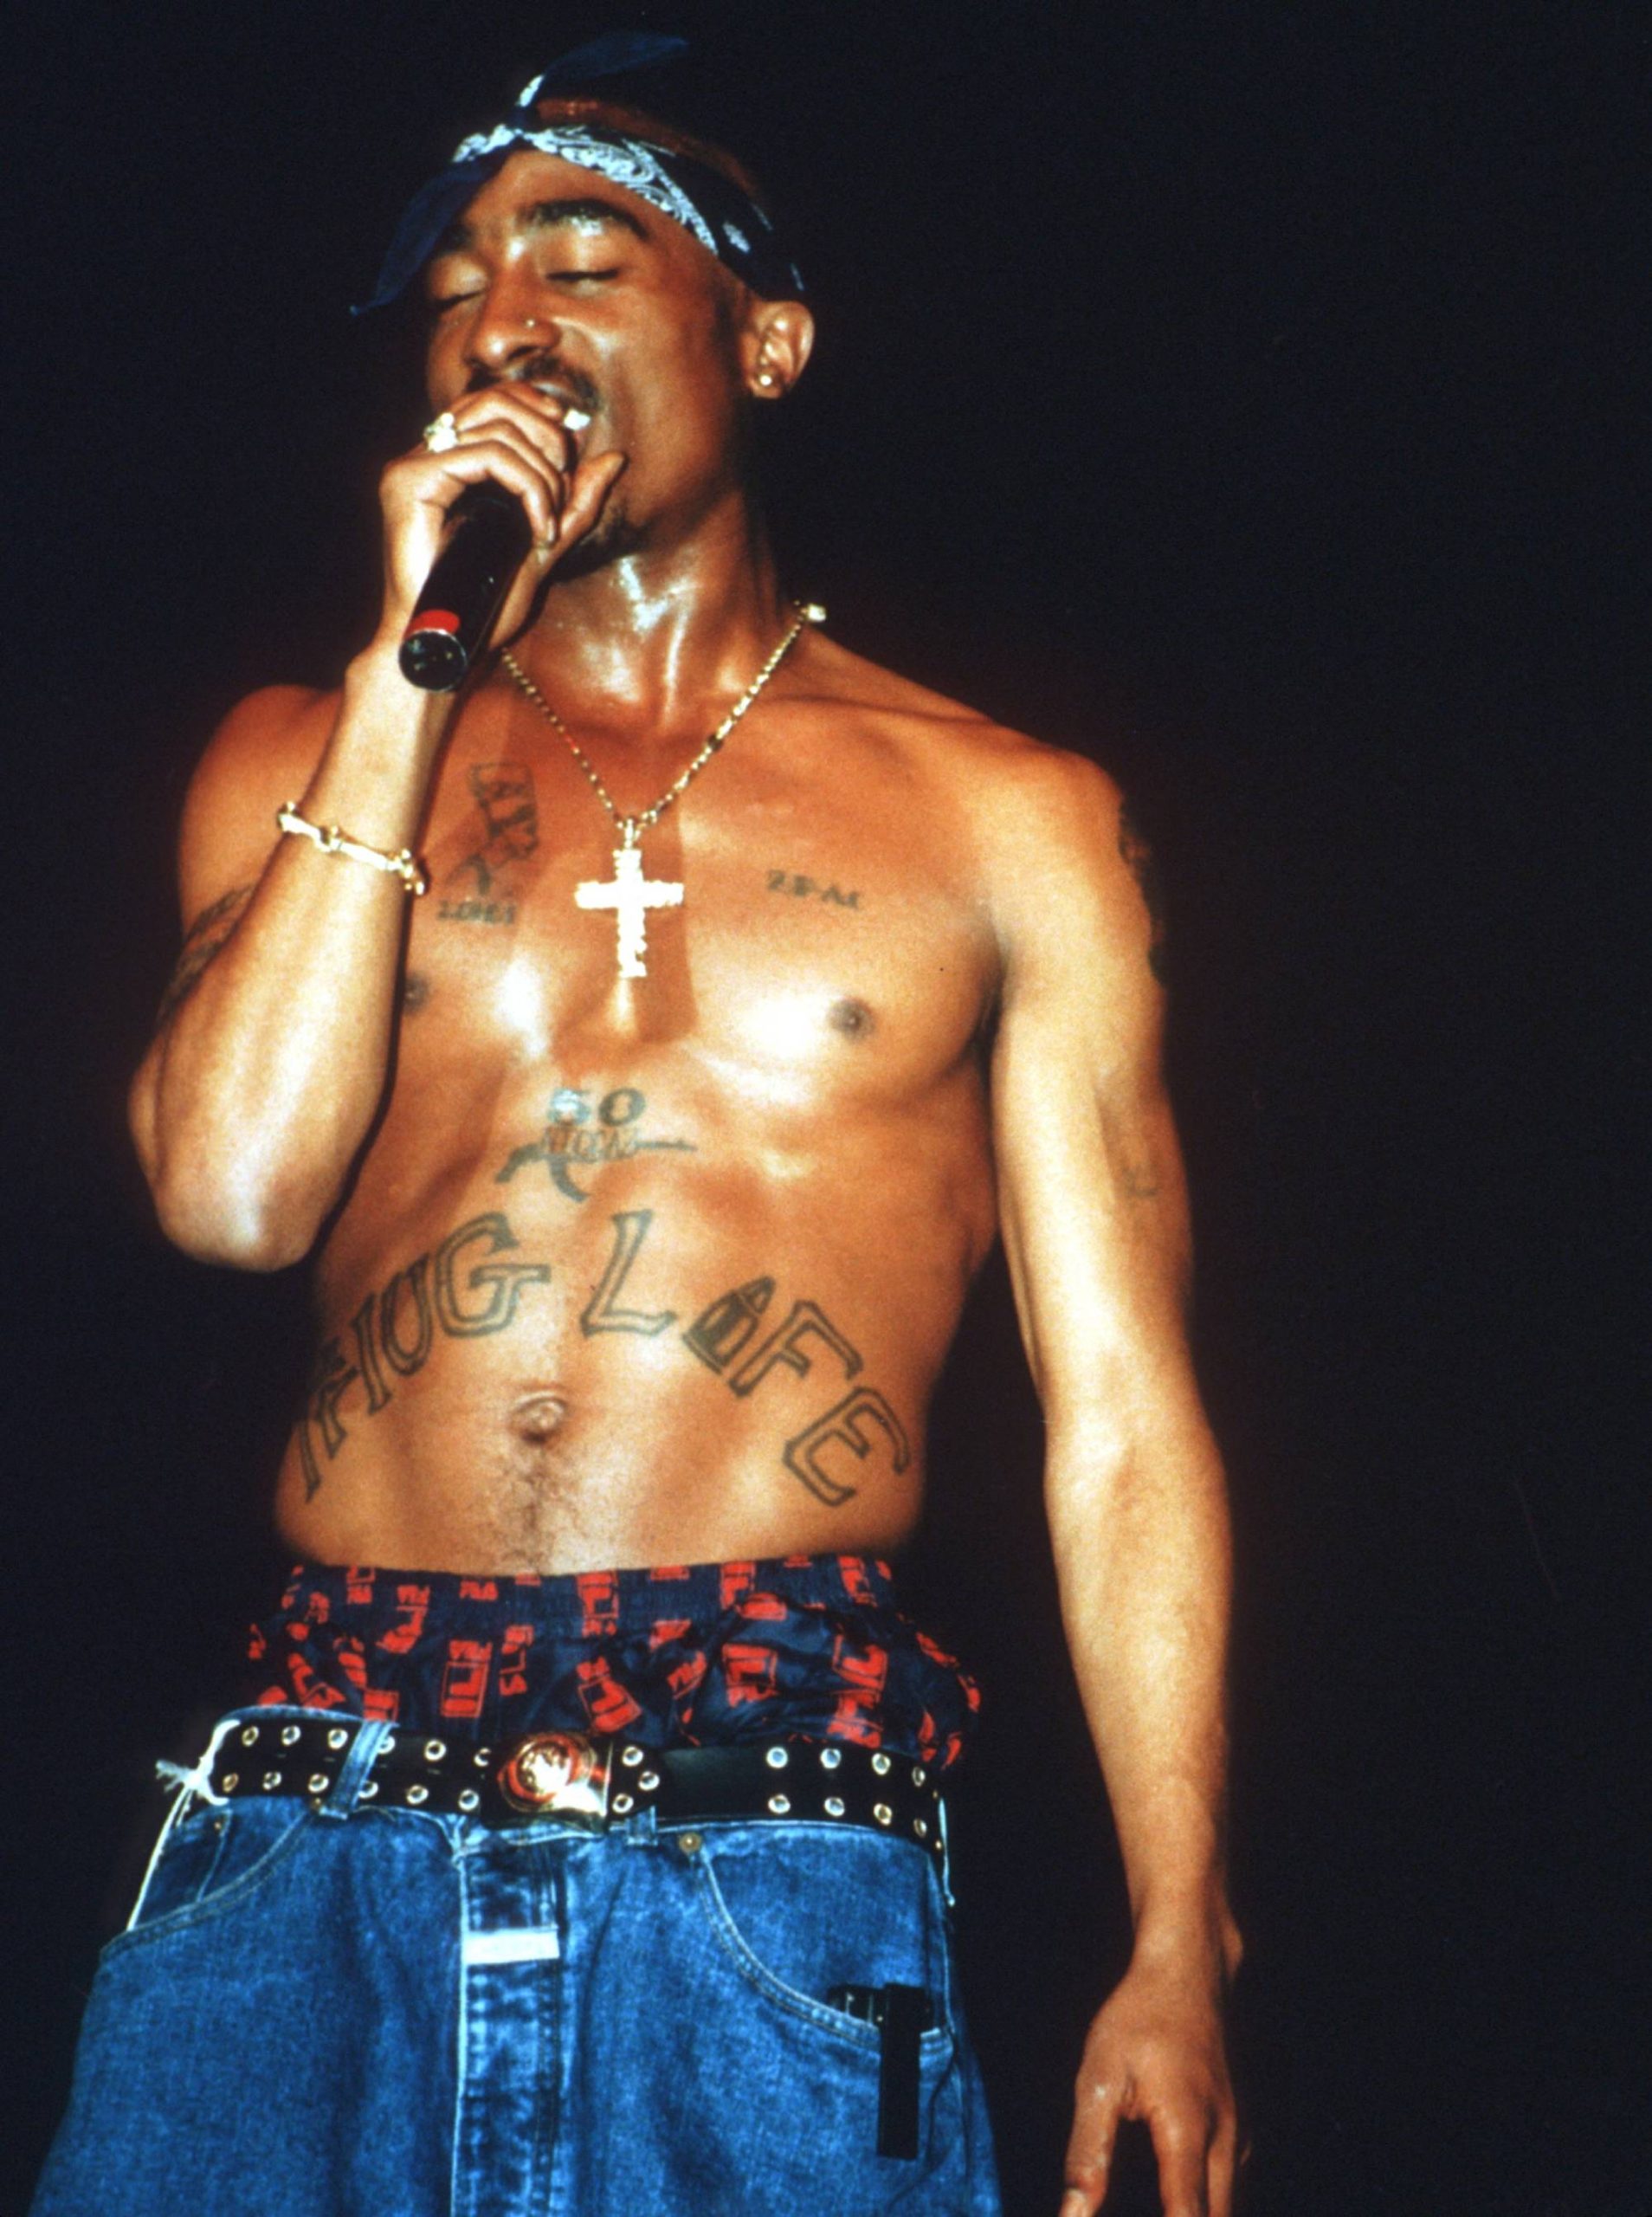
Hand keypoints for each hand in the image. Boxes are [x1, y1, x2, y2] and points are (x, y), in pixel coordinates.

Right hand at [375, 384, 626, 642]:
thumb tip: (615, 458)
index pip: (496, 400)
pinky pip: (487, 456)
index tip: (570, 454)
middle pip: (497, 400)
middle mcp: (427, 454)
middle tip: (562, 494)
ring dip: (542, 474)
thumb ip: (574, 503)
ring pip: (498, 426)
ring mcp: (414, 464)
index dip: (541, 412)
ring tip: (548, 524)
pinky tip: (535, 529)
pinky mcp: (410, 480)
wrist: (447, 646)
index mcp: (451, 461)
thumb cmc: (484, 606)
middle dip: (548, 440)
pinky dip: (526, 488)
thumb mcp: (542, 546)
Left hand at [1060, 1955, 1238, 2216]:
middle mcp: (1225, 2147)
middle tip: (1128, 2215)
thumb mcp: (1099, 2078)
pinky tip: (1176, 2204)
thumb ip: (1088, 2152)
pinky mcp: (1238, 2134)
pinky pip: (1225, 2192)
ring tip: (1154, 2205)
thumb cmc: (1138, 2018)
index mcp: (1188, 2136)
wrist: (1190, 1971)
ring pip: (1225, 2210)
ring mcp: (1239, 2140)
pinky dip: (1202, 2209)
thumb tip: (1073, 2215)